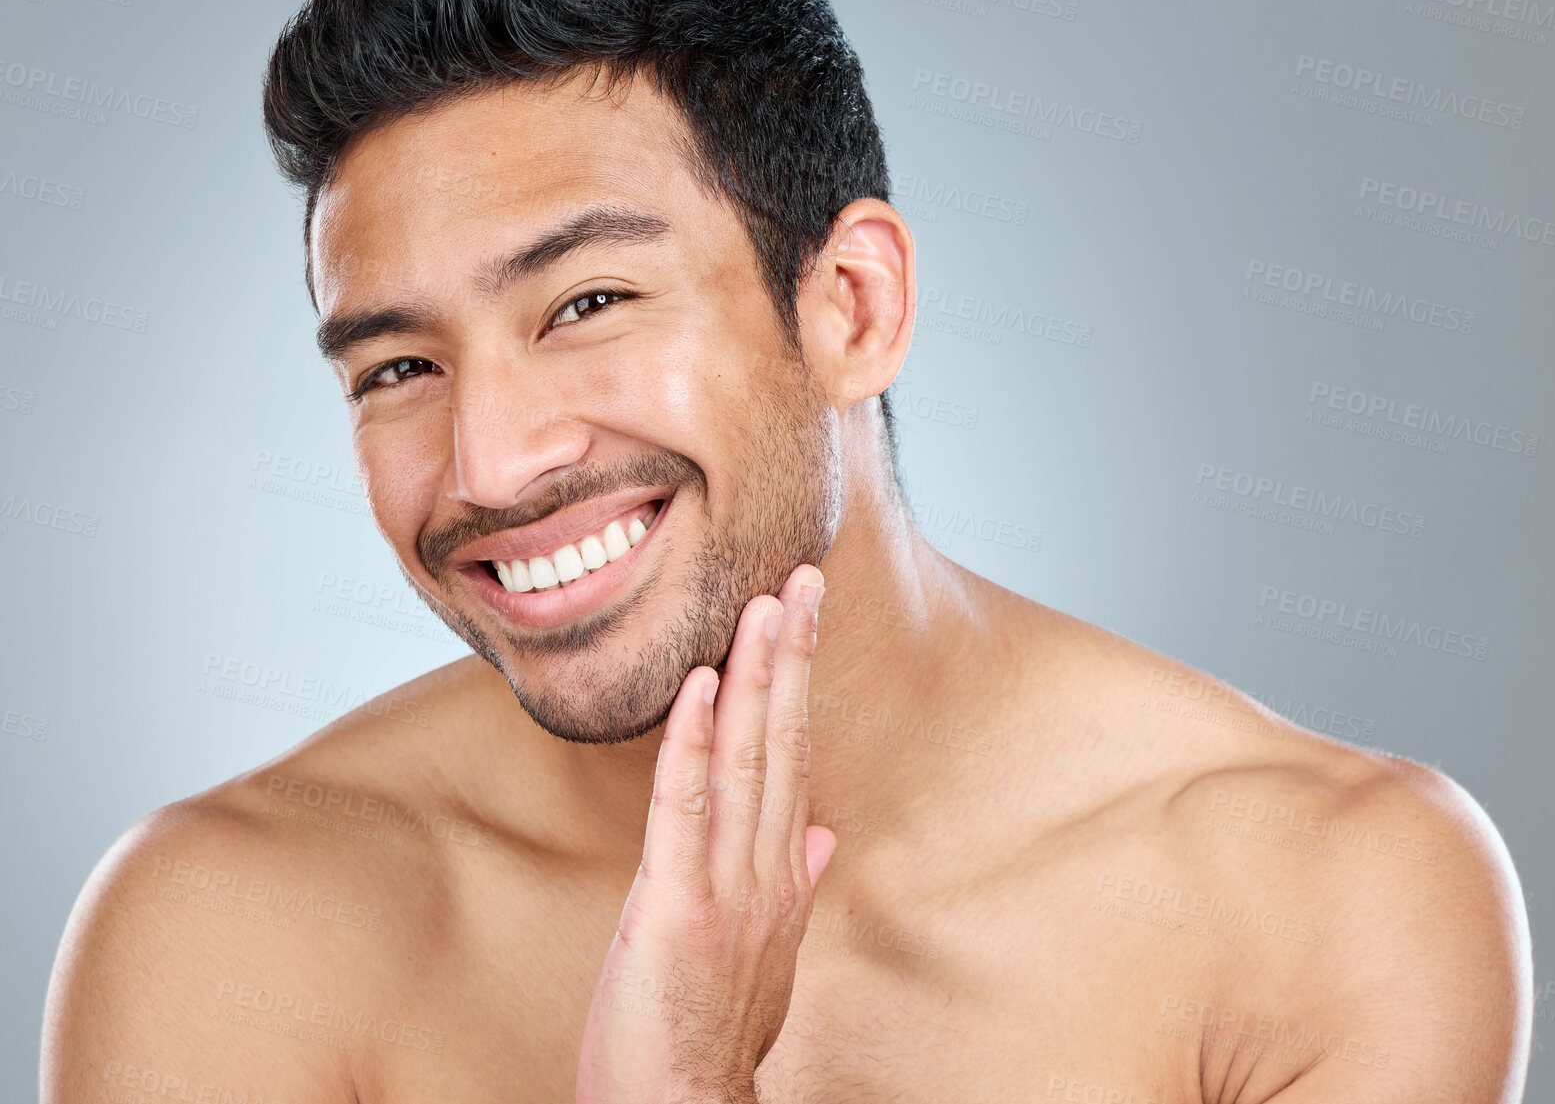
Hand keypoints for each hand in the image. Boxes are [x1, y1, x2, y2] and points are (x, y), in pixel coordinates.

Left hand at [575, 564, 835, 1103]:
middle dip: (791, 657)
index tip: (803, 617)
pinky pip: (684, 811)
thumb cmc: (711, 1030)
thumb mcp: (764, 952)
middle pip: (783, 743)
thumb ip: (792, 883)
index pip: (795, 757)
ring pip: (744, 762)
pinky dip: (690, 744)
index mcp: (780, 873)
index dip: (799, 683)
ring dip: (754, 678)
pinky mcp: (677, 909)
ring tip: (763, 606)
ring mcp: (728, 889)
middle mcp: (766, 871)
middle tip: (798, 579)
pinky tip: (697, 686)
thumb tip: (822, 833)